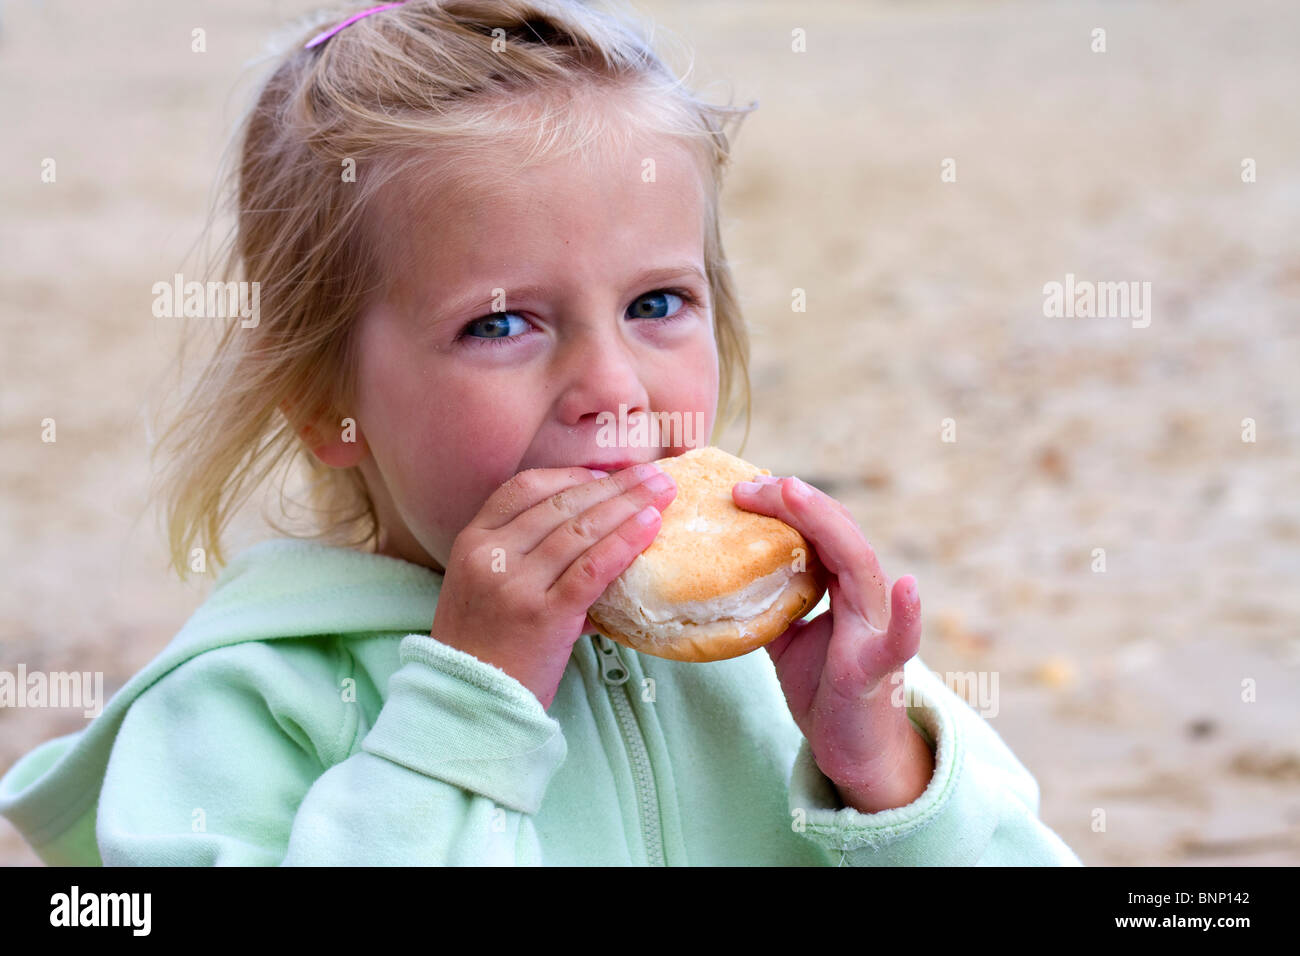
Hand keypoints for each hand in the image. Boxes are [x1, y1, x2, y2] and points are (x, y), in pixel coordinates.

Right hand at [431, 463, 675, 709]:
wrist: (472, 704)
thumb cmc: (484, 648)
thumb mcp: (482, 586)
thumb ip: (521, 555)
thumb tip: (588, 528)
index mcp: (473, 541)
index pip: (524, 488)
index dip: (570, 475)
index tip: (606, 475)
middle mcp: (491, 555)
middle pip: (561, 504)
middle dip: (613, 485)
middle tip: (652, 474)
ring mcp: (516, 584)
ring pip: (580, 530)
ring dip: (628, 505)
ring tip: (663, 492)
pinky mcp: (546, 615)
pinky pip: (594, 568)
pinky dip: (626, 542)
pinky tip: (651, 525)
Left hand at [733, 474, 931, 811]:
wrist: (852, 750)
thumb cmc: (824, 688)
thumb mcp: (785, 637)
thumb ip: (770, 603)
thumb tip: (724, 573)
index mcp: (843, 586)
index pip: (819, 528)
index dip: (785, 502)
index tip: (743, 487)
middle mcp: (864, 597)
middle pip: (837, 532)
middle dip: (796, 502)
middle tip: (751, 485)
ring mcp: (876, 629)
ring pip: (860, 565)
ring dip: (827, 525)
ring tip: (796, 494)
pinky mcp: (880, 668)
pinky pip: (900, 639)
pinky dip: (907, 614)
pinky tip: (908, 588)